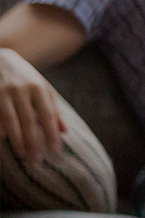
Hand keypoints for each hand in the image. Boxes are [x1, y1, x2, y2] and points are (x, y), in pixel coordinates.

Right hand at [0, 48, 65, 165]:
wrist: (0, 56)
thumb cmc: (25, 77)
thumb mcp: (43, 88)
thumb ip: (54, 109)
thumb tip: (64, 132)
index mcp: (38, 88)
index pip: (48, 115)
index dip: (51, 134)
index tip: (55, 151)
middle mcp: (20, 90)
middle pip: (29, 121)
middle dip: (34, 142)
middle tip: (38, 160)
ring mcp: (2, 92)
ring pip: (10, 121)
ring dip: (17, 140)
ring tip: (24, 155)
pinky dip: (1, 128)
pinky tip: (4, 139)